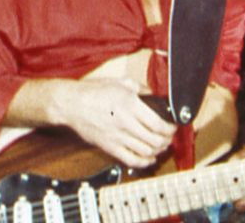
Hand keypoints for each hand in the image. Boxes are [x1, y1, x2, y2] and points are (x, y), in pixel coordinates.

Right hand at [58, 77, 175, 168]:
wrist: (71, 104)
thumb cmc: (94, 91)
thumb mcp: (122, 82)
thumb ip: (141, 88)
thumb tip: (154, 94)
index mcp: (131, 106)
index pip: (158, 124)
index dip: (170, 128)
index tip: (173, 127)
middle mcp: (126, 123)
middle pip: (155, 140)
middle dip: (167, 140)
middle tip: (169, 137)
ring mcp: (117, 137)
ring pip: (145, 151)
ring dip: (158, 151)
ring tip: (161, 146)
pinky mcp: (108, 147)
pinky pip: (130, 159)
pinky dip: (143, 162)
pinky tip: (149, 159)